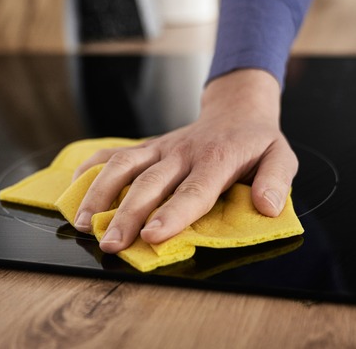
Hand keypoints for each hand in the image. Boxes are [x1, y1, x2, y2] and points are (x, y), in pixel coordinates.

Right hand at [71, 69, 298, 253]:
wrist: (237, 110)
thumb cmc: (257, 142)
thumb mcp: (282, 156)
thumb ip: (275, 180)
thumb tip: (266, 206)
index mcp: (217, 159)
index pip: (193, 190)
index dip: (172, 214)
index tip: (152, 235)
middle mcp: (183, 152)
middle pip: (150, 184)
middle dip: (127, 215)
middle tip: (111, 244)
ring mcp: (161, 147)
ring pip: (124, 166)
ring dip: (100, 194)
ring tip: (83, 224)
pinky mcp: (148, 145)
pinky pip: (114, 152)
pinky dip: (90, 167)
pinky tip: (73, 189)